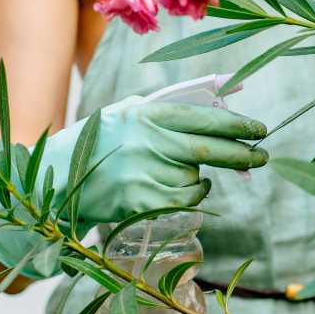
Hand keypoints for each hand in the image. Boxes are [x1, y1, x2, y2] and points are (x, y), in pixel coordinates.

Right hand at [63, 96, 268, 225]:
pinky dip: (193, 195)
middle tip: (262, 155)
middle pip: (209, 148)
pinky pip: (185, 200)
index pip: (203, 117)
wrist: (53, 180)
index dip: (236, 124)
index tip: (259, 129)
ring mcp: (143, 174)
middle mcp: (146, 142)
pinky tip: (184, 188)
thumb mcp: (126, 114)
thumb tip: (218, 111)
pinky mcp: (139, 202)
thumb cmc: (96, 143)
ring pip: (196, 178)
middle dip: (242, 153)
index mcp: (145, 114)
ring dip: (200, 177)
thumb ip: (167, 111)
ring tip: (178, 172)